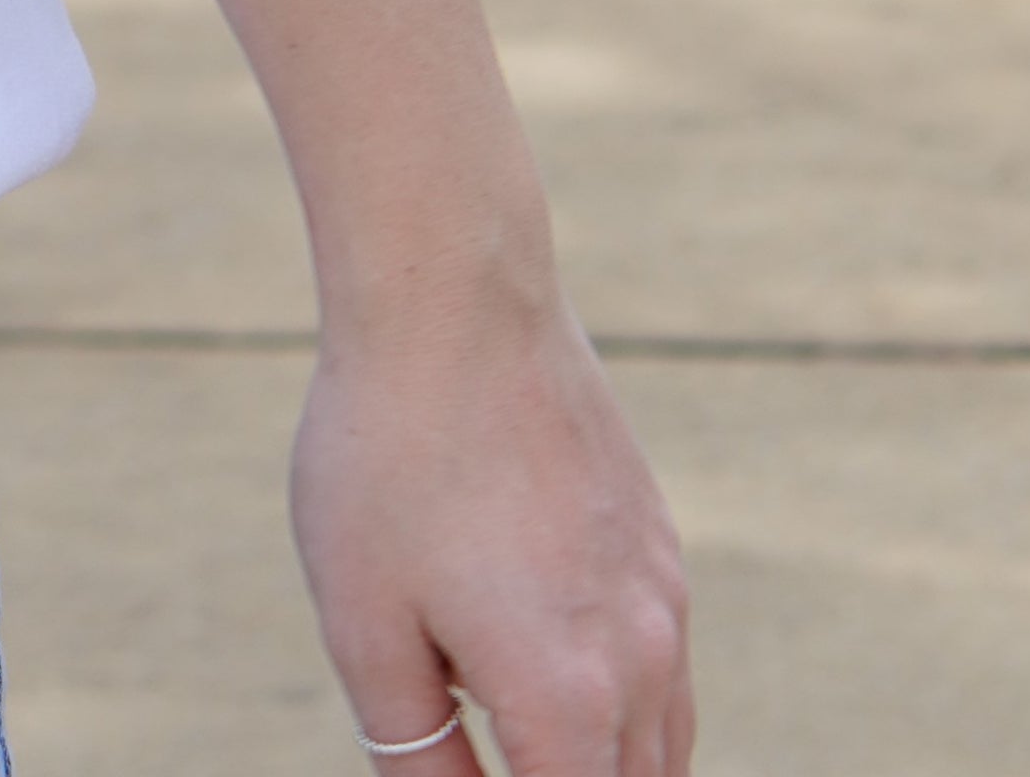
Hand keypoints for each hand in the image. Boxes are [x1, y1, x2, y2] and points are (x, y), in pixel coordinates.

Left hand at [290, 282, 691, 775]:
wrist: (453, 300)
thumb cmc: (386, 459)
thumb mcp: (364, 627)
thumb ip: (416, 753)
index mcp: (565, 702)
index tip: (476, 771)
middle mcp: (640, 663)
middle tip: (500, 753)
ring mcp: (662, 601)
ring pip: (663, 750)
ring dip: (604, 769)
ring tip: (526, 741)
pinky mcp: (659, 546)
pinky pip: (665, 674)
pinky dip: (624, 711)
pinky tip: (550, 677)